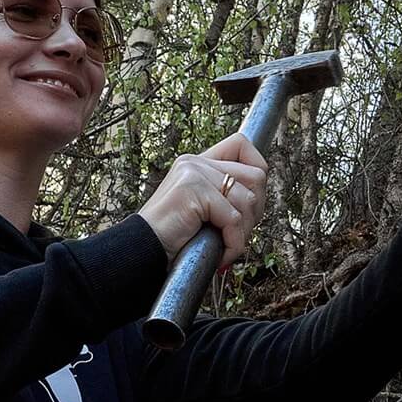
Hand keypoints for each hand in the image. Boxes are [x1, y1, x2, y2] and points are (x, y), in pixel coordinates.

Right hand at [138, 132, 266, 266]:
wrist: (142, 253)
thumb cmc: (174, 239)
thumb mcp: (203, 212)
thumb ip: (226, 196)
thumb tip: (259, 197)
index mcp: (197, 162)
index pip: (241, 146)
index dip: (258, 171)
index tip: (251, 204)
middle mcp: (196, 162)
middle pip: (256, 176)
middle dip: (255, 212)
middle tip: (237, 234)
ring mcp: (194, 173)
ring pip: (248, 200)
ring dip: (243, 233)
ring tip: (225, 246)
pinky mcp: (193, 190)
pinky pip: (234, 219)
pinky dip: (233, 244)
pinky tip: (221, 255)